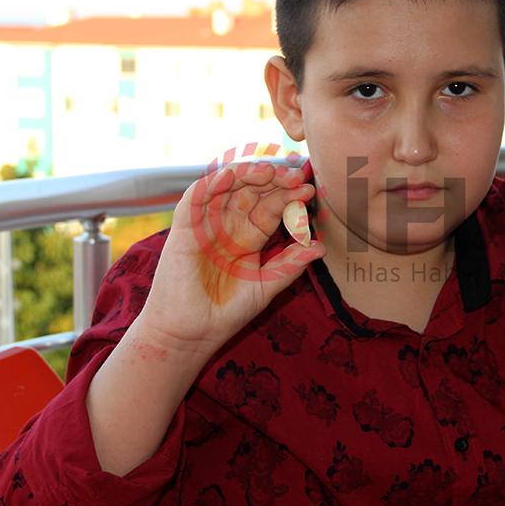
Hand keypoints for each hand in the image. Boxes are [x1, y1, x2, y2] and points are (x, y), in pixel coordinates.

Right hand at [136, 161, 324, 353]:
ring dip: (246, 174)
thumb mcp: (265, 286)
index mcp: (247, 237)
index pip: (270, 208)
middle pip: (251, 191)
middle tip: (296, 175)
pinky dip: (211, 184)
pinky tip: (231, 177)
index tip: (309, 192)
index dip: (289, 198)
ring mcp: (205, 225)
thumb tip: (321, 247)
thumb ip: (290, 265)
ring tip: (270, 171)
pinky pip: (195, 199)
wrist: (191, 334)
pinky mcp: (183, 229)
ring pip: (225, 187)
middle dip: (273, 180)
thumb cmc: (225, 313)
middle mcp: (227, 225)